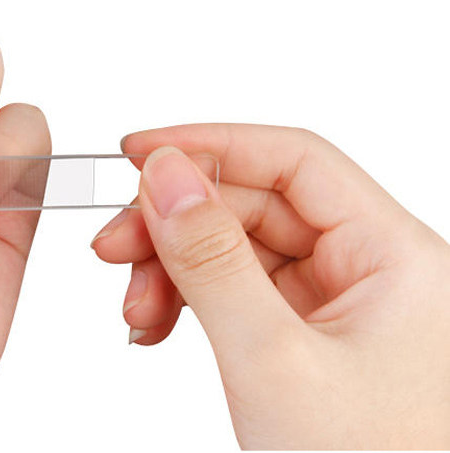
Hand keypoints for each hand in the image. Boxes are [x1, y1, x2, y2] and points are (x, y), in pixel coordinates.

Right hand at [92, 124, 449, 448]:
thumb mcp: (271, 360)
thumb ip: (213, 261)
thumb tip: (166, 176)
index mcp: (393, 256)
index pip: (294, 160)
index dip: (211, 146)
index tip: (139, 154)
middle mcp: (369, 269)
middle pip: (254, 205)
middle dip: (175, 224)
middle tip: (113, 246)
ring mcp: (335, 304)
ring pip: (237, 249)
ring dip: (173, 268)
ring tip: (136, 308)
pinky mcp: (305, 334)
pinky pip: (236, 291)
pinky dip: (188, 301)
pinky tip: (156, 324)